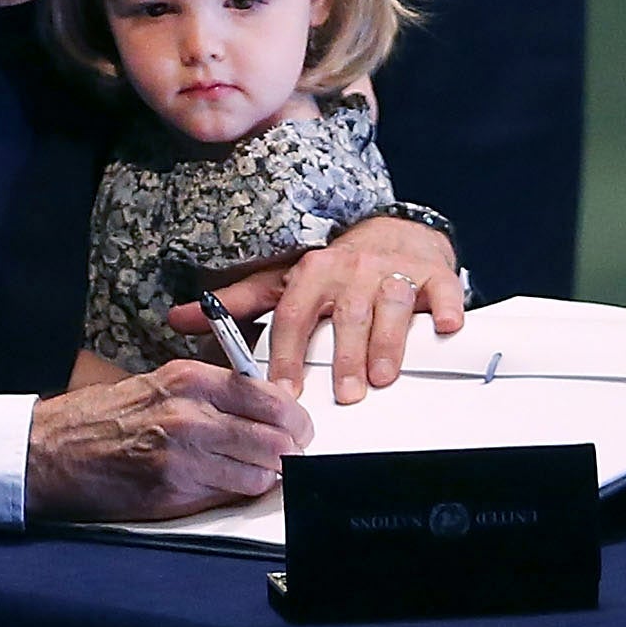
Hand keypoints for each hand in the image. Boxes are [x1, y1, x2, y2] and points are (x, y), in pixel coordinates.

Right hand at [26, 358, 312, 521]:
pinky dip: (241, 491)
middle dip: (290, 451)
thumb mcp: (157, 386)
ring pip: (266, 469)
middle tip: (286, 456)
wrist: (48, 453)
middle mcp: (190, 413)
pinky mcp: (174, 490)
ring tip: (255, 472)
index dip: (293, 418)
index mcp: (187, 379)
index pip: (271, 396)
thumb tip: (266, 410)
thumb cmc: (99, 420)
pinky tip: (227, 485)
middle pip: (278, 436)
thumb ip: (210, 395)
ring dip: (268, 474)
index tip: (294, 428)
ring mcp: (183, 454)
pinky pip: (236, 492)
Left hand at [167, 217, 464, 401]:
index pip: (293, 314)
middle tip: (346, 395)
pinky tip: (447, 327)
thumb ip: (237, 305)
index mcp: (312, 273)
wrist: (390, 231)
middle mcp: (352, 270)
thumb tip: (177, 318)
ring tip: (384, 378)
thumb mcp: (282, 282)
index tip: (282, 390)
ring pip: (391, 305)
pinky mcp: (434, 274)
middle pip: (345, 314)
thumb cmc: (333, 269)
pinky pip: (443, 291)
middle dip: (344, 356)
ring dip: (389, 342)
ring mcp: (395, 271)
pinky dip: (447, 308)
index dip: (286, 352)